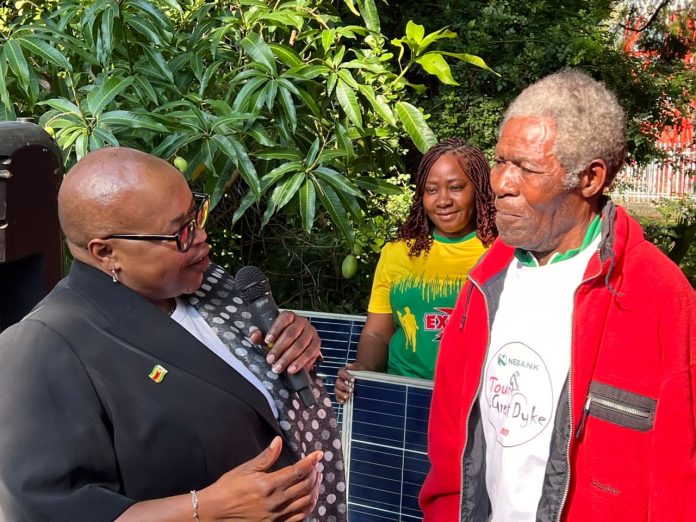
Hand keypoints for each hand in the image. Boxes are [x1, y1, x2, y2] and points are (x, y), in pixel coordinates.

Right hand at [199, 436, 321, 521]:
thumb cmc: (228, 488)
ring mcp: (276, 516)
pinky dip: (308, 507)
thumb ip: (266, 457)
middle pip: (304, 486)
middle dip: (314, 474)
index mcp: (268, 485)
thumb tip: (278, 441)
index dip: (310, 462)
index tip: (318, 454)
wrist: (215, 512)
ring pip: (304, 502)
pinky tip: (310, 500)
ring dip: (314, 489)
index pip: (297, 471)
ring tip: (317, 480)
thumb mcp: (246, 469)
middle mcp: (275, 502)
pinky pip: (298, 518)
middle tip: (317, 466)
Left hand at [249, 312, 320, 375]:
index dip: (275, 329)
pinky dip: (300, 363)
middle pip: (291, 334)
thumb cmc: (280, 338)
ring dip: (289, 358)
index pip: (284, 319)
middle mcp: (302, 322)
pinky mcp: (317, 344)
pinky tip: (291, 369)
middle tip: (270, 360)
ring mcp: (311, 332)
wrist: (296, 344)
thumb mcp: (269, 336)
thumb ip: (260, 335)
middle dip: (279, 349)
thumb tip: (254, 335)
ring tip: (279, 368)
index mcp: (290, 316)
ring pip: (300, 345)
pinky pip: (310, 354)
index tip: (267, 341)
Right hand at [335, 362, 362, 403]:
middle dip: (344, 387)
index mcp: (343, 372)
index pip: (341, 373)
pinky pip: (337, 397)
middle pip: (338, 383)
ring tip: (347, 397)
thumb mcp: (359, 369)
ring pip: (336, 390)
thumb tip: (349, 365)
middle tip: (352, 390)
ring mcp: (339, 387)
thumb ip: (354, 367)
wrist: (362, 379)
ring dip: (341, 394)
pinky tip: (343, 402)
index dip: (346, 376)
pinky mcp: (340, 394)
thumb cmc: (360, 373)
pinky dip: (339, 399)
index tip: (353, 380)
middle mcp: (339, 379)